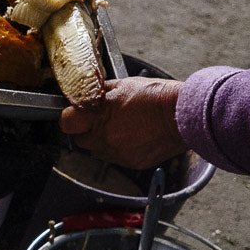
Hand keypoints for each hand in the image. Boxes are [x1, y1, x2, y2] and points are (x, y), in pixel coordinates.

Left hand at [59, 76, 186, 169]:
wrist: (183, 114)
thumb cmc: (155, 96)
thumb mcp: (121, 85)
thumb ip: (98, 94)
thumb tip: (85, 97)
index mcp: (99, 116)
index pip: (66, 122)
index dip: (71, 117)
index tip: (77, 114)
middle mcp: (105, 138)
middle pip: (80, 140)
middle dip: (87, 130)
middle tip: (102, 120)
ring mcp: (118, 153)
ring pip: (97, 151)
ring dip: (103, 141)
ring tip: (122, 127)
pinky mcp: (132, 163)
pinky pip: (116, 158)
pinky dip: (120, 149)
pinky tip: (134, 136)